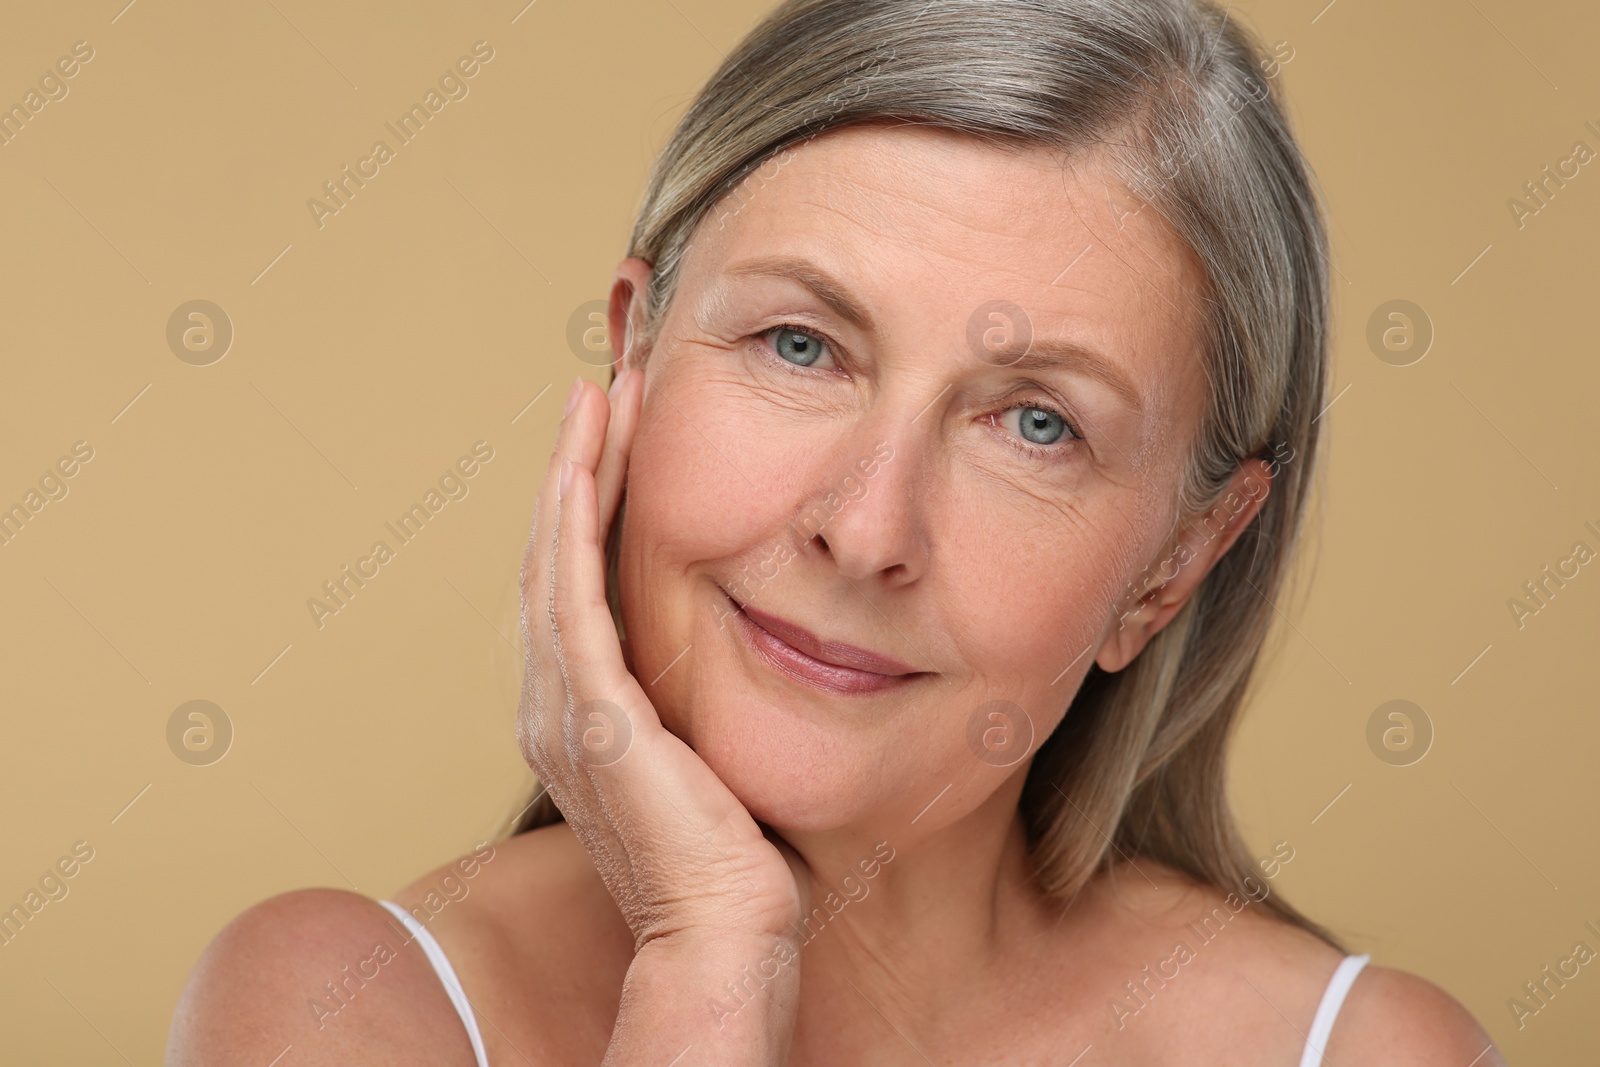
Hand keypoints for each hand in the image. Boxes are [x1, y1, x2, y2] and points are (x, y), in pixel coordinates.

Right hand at [517, 369, 805, 950]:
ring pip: (554, 556)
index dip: (594, 498)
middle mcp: (551, 698)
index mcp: (577, 706)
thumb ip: (692, 692)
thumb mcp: (706, 745)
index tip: (624, 430)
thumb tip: (739, 639)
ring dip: (574, 470)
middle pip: (554, 551)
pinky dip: (571, 524)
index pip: (577, 577)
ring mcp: (560, 704)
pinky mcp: (587, 711)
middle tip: (607, 386)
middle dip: (581, 463)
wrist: (725, 927)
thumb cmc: (731, 850)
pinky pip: (568, 595)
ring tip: (599, 396)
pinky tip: (582, 463)